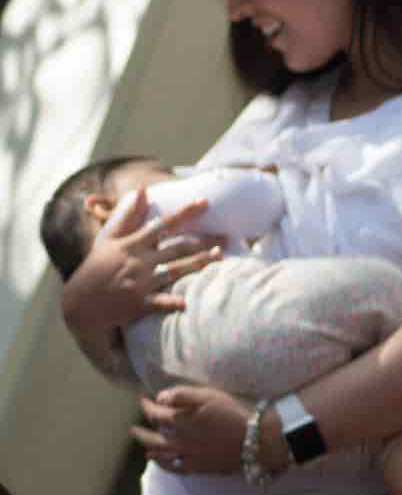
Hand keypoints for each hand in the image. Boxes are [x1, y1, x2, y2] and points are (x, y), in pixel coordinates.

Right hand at [61, 189, 219, 336]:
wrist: (80, 304)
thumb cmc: (97, 268)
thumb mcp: (108, 240)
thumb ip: (128, 215)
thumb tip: (141, 189)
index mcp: (132, 245)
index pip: (163, 224)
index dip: (185, 213)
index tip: (206, 202)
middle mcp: (138, 261)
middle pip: (177, 248)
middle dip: (203, 242)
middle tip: (228, 236)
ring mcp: (139, 283)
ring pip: (175, 271)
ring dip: (198, 264)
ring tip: (220, 257)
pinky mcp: (138, 304)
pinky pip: (159, 302)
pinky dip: (172, 302)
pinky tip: (188, 301)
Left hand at [132, 385, 249, 474]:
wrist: (256, 440)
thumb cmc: (234, 414)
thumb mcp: (210, 396)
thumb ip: (183, 395)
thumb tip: (159, 398)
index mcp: (181, 421)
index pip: (156, 413)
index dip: (147, 406)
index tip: (144, 400)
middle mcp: (179, 440)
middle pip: (153, 438)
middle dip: (141, 432)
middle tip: (133, 428)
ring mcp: (187, 456)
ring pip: (161, 454)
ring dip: (150, 448)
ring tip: (144, 445)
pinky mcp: (198, 467)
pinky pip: (174, 467)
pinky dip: (164, 464)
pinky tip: (162, 462)